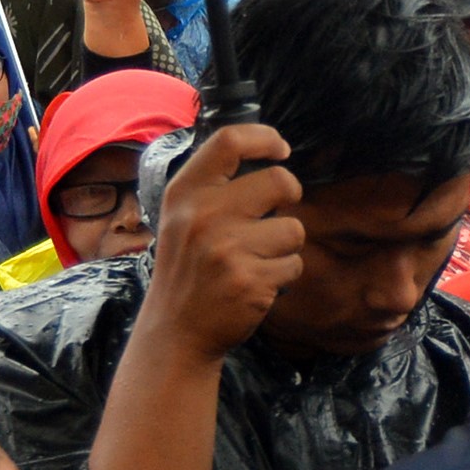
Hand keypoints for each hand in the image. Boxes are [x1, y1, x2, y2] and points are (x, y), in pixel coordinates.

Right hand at [136, 121, 305, 359]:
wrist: (176, 331)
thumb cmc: (187, 268)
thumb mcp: (181, 218)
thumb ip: (214, 187)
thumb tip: (270, 156)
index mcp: (185, 192)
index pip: (229, 141)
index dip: (265, 138)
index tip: (281, 149)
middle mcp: (204, 215)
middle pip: (280, 181)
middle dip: (290, 196)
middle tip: (276, 213)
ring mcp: (227, 249)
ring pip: (293, 228)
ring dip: (285, 245)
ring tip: (256, 259)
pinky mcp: (250, 280)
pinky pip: (293, 264)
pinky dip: (283, 275)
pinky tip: (256, 283)